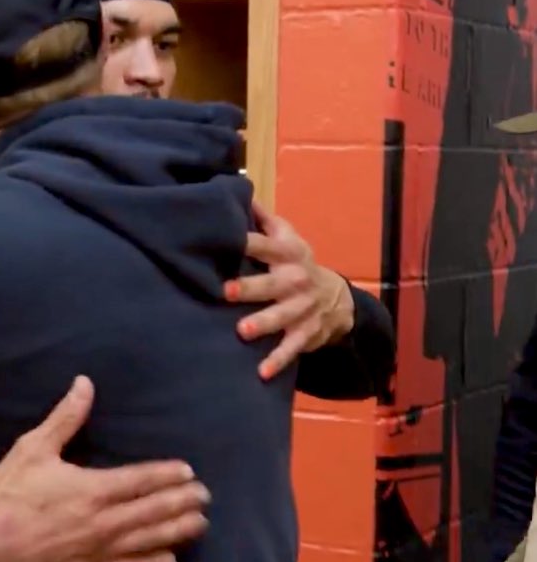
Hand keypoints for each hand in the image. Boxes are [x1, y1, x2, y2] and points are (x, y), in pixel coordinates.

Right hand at [0, 375, 208, 561]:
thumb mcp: (33, 448)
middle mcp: (104, 521)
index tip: (188, 472)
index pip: (141, 479)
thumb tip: (85, 383)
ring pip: (149, 541)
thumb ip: (65, 418)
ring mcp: (99, 551)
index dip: (167, 475)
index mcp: (93, 487)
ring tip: (199, 525)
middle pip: (153, 510)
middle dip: (182, 502)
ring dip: (177, 531)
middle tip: (205, 497)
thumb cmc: (8, 493)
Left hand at [225, 202, 355, 380]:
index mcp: (288, 253)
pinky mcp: (306, 333)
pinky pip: (291, 348)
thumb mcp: (287, 236)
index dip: (247, 243)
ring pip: (282, 317)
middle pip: (272, 284)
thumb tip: (237, 188)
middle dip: (250, 288)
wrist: (336, 297)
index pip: (265, 245)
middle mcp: (296, 280)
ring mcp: (302, 308)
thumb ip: (263, 218)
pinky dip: (277, 361)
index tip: (225, 240)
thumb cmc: (296, 262)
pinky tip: (260, 373)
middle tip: (226, 292)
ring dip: (263, 323)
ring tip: (242, 331)